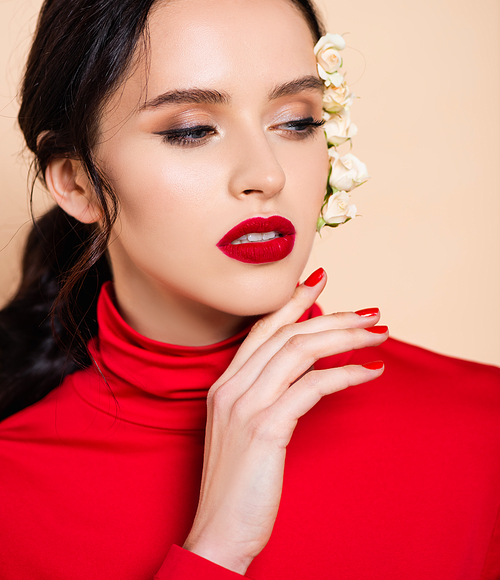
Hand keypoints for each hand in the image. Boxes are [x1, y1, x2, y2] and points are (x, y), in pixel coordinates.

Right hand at [183, 269, 387, 573]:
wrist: (218, 532)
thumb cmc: (237, 484)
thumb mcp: (243, 430)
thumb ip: (263, 395)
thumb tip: (303, 369)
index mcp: (223, 384)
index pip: (262, 329)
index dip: (292, 301)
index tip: (319, 280)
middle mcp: (231, 387)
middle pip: (287, 334)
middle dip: (333, 317)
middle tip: (370, 312)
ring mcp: (245, 406)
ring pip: (301, 351)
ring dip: (346, 338)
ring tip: (379, 335)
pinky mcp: (265, 429)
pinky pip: (312, 386)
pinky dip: (345, 374)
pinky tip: (370, 372)